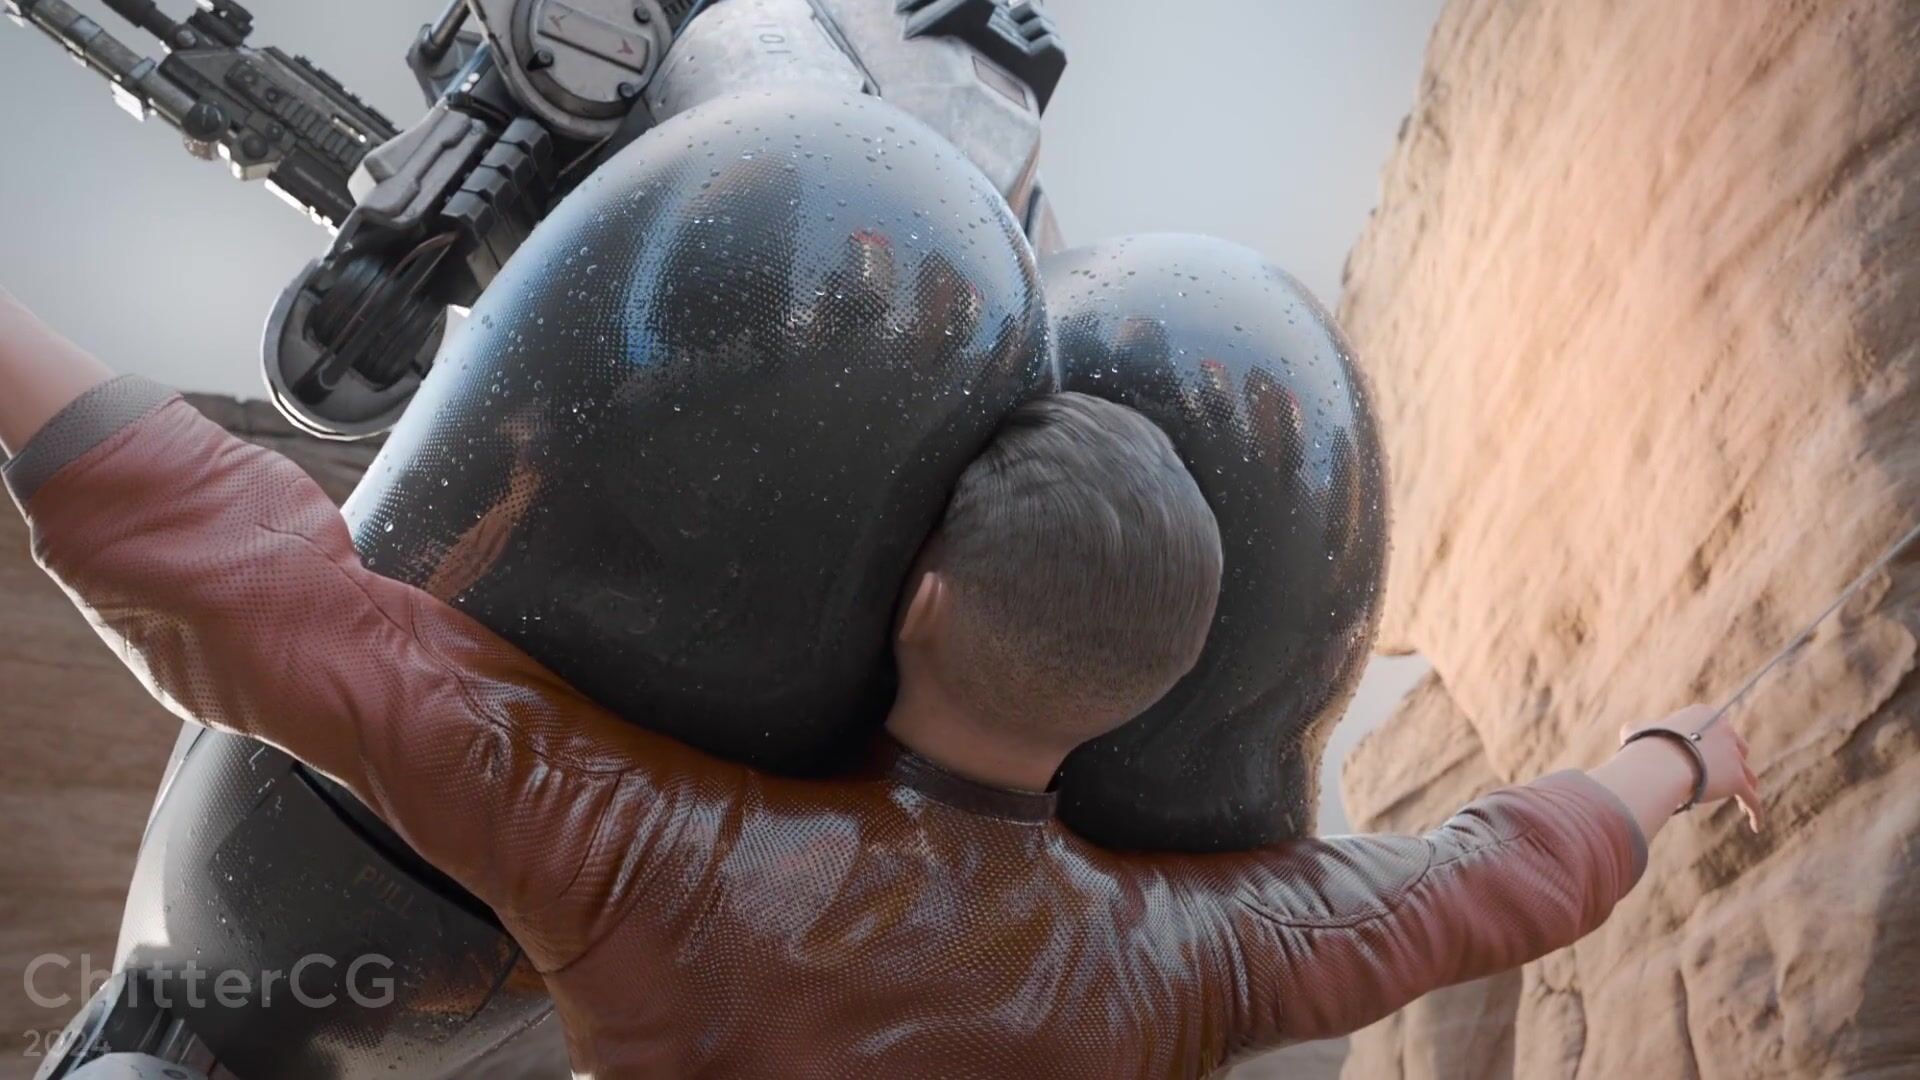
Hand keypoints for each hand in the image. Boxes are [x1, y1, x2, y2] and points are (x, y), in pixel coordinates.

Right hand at [1620, 704, 1763, 831]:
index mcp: (1705, 715)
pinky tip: (1756, 826)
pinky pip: (1752, 800)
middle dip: (1733, 764)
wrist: (1658, 762)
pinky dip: (1755, 812)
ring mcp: (1733, 757)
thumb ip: (1640, 729)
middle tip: (1722, 779)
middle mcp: (1725, 731)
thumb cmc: (1644, 747)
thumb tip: (1630, 732)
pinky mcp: (1737, 780)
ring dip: (1746, 787)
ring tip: (1743, 803)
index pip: (1717, 730)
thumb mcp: (1637, 730)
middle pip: (1738, 751)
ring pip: (1747, 776)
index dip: (1711, 745)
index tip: (1702, 759)